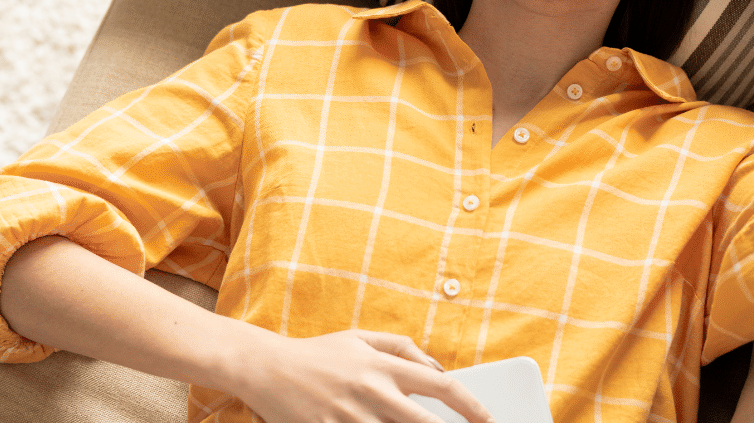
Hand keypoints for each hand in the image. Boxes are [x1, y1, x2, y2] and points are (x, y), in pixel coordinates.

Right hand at [228, 329, 493, 422]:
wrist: (267, 368)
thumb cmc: (318, 354)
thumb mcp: (360, 338)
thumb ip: (402, 347)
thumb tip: (437, 366)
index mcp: (383, 366)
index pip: (440, 385)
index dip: (470, 405)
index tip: (486, 418)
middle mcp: (373, 392)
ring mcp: (352, 417)